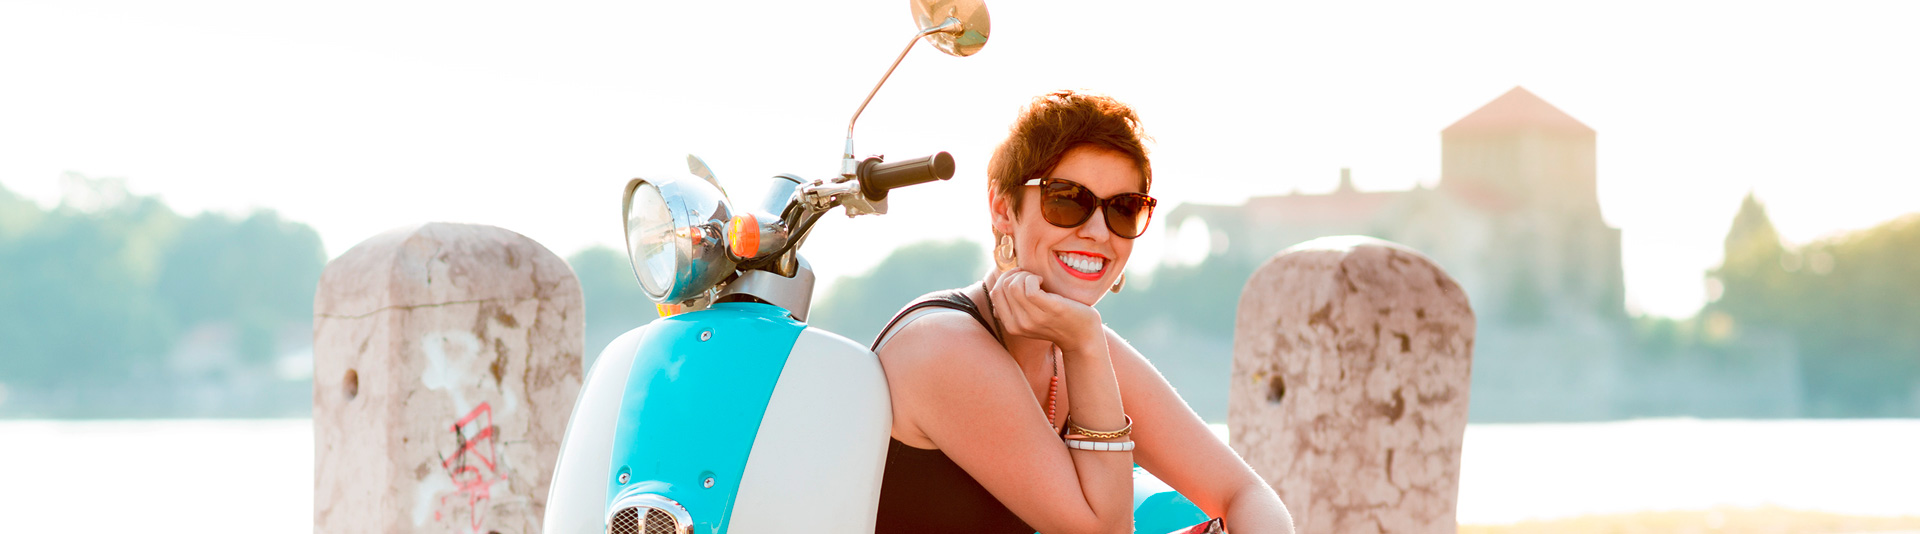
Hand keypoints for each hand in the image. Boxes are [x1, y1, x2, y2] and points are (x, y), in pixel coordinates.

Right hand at [989, 269, 1104, 353]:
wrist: (1083, 337)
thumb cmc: (1058, 321)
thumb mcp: (1031, 318)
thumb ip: (1015, 307)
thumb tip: (1000, 287)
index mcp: (1012, 326)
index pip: (994, 294)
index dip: (1005, 278)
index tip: (1021, 276)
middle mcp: (1019, 325)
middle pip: (1002, 287)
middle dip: (1015, 274)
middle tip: (1031, 277)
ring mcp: (1033, 319)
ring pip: (1013, 286)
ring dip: (1025, 275)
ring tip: (1038, 279)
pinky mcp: (1049, 310)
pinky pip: (1029, 288)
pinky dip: (1033, 278)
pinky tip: (1043, 281)